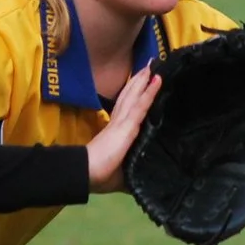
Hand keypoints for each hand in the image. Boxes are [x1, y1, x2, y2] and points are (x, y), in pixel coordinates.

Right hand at [85, 66, 159, 193]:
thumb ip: (132, 171)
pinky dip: (149, 92)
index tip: (141, 84)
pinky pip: (141, 106)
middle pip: (129, 97)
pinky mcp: (127, 125)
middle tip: (148, 66)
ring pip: (135, 96)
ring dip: (143, 80)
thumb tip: (146, 179)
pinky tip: (156, 80)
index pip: (127, 110)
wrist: (87, 174)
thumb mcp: (123, 173)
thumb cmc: (102, 175)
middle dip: (138, 82)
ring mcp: (123, 122)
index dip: (133, 96)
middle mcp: (118, 122)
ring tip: (151, 65)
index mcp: (115, 132)